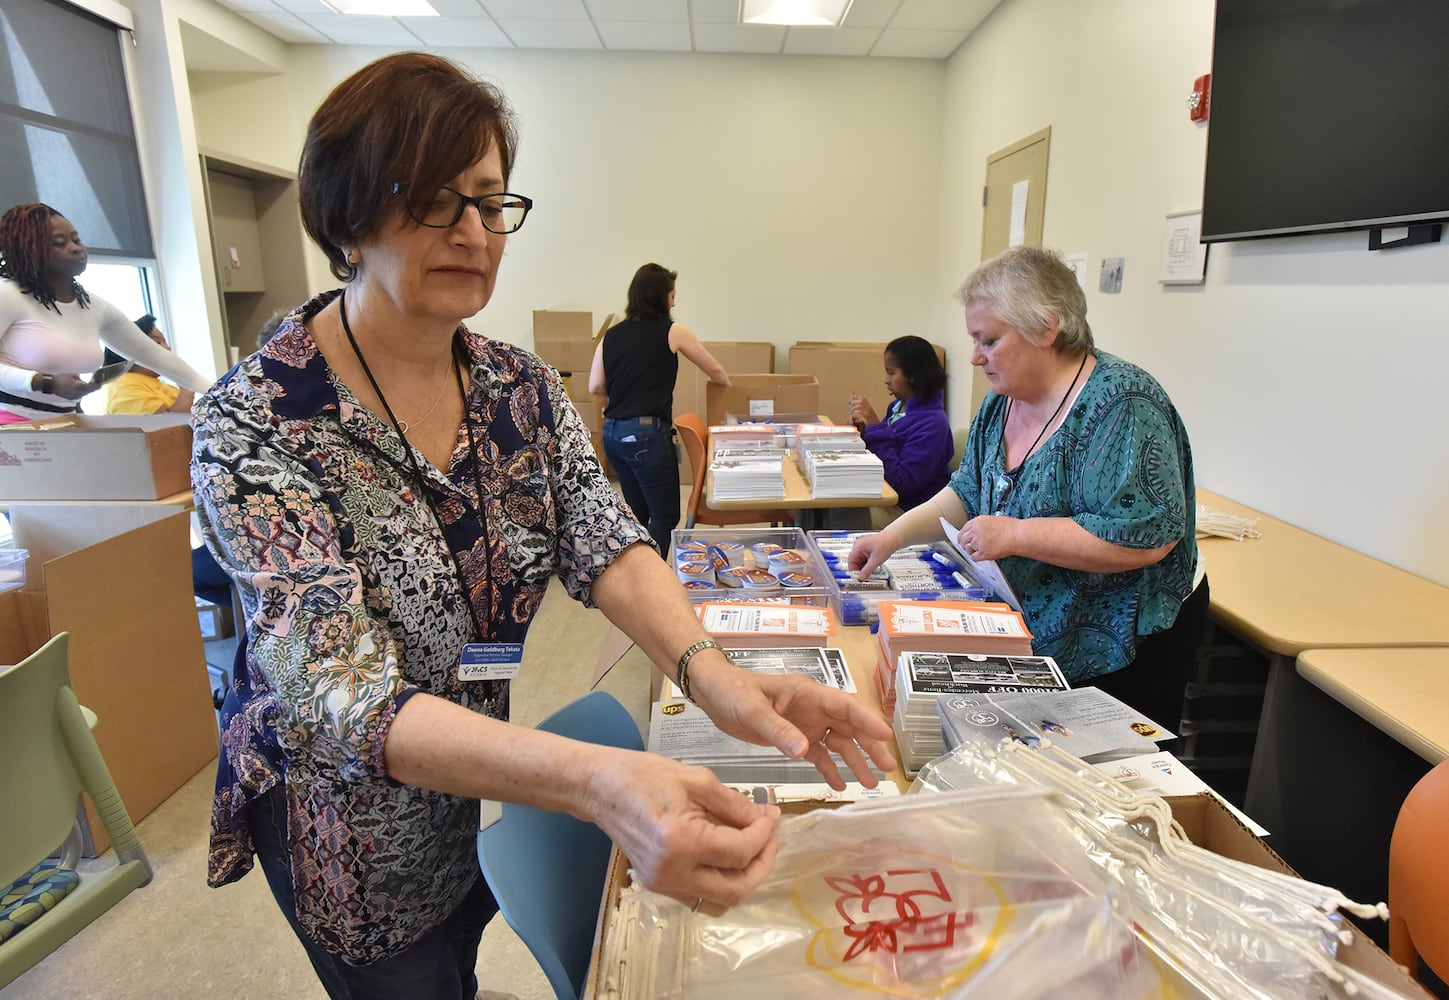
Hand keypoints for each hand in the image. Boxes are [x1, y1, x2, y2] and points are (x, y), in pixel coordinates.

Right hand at [44, 372, 102, 400]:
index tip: (103, 379)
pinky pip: (80, 394)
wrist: (46, 383)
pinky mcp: (71, 398)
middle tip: (99, 380)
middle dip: (94, 385)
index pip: (93, 386)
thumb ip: (80, 377)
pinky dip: (82, 391)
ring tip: (92, 383)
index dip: (99, 383)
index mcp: (79, 387)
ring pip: (85, 393)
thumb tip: (87, 379)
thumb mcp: (71, 373)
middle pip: (90, 390)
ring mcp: (74, 397)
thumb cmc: (58, 375)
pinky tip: (82, 386)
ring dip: (88, 388)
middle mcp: (78, 394)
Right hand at [584, 746, 781, 915]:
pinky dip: (722, 884)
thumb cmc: (644, 776)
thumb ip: (735, 805)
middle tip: (771, 838)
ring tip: (753, 850)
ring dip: (745, 879)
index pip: (740, 852)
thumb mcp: (697, 780)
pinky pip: (701, 898)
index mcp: (682, 843)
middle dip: (763, 863)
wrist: (601, 789)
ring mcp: (664, 884)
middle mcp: (673, 872)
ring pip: (721, 901)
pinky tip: (727, 858)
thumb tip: (764, 820)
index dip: (764, 834)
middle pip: (737, 888)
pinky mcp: (659, 887)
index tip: (771, 815)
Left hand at [690, 654, 896, 789]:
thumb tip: (805, 751)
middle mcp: (812, 708)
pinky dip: (829, 769)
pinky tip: (839, 787)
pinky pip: (818, 755)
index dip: (866, 720)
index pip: (844, 705)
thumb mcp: (753, 710)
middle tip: (887, 767)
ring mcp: (805, 724)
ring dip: (854, 761)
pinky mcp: (793, 738)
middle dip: (869, 746)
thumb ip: (778, 730)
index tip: (885, 735)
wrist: (712, 693)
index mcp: (807, 693)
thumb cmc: (732, 691)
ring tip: (870, 783)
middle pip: (848, 727)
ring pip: (837, 743)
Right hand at [846, 528, 898, 579]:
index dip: (853, 570)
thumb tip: (861, 577)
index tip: (858, 576)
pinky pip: (864, 560)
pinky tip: (873, 566)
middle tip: (866, 575)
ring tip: (872, 570)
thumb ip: (867, 570)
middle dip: (860, 569)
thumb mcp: (876, 560)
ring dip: (864, 567)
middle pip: (855, 562)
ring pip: (860, 562)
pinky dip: (868, 564)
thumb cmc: (885, 544)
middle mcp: (858, 547)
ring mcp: (863, 548)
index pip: (850, 561)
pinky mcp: (867, 550)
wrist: (893, 538)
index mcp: (858, 547)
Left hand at [848, 393, 876, 429]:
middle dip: (854, 402)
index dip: (856, 397)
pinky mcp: (867, 416)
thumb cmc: (870, 423)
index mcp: (869, 407)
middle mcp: (869, 408)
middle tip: (850, 406)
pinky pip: (860, 412)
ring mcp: (869, 412)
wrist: (877, 428)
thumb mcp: (867, 416)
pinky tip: (853, 415)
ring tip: (851, 411)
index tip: (851, 398)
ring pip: (859, 405)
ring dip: (854, 408)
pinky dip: (855, 413)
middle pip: (860, 401)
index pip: (863, 399)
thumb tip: (852, 408)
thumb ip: (861, 411)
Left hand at [956, 514, 1016, 561]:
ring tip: (980, 550)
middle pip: (962, 539)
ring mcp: (978, 542)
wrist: (1017, 535)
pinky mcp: (983, 552)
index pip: (963, 529)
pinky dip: (977, 558)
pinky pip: (974, 558)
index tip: (962, 539)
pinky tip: (982, 555)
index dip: (963, 535)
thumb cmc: (1010, 528)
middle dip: (964, 544)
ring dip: (971, 551)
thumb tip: (974, 532)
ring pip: (968, 549)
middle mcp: (975, 531)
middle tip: (967, 547)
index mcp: (977, 521)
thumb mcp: (991, 520)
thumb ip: (981, 526)